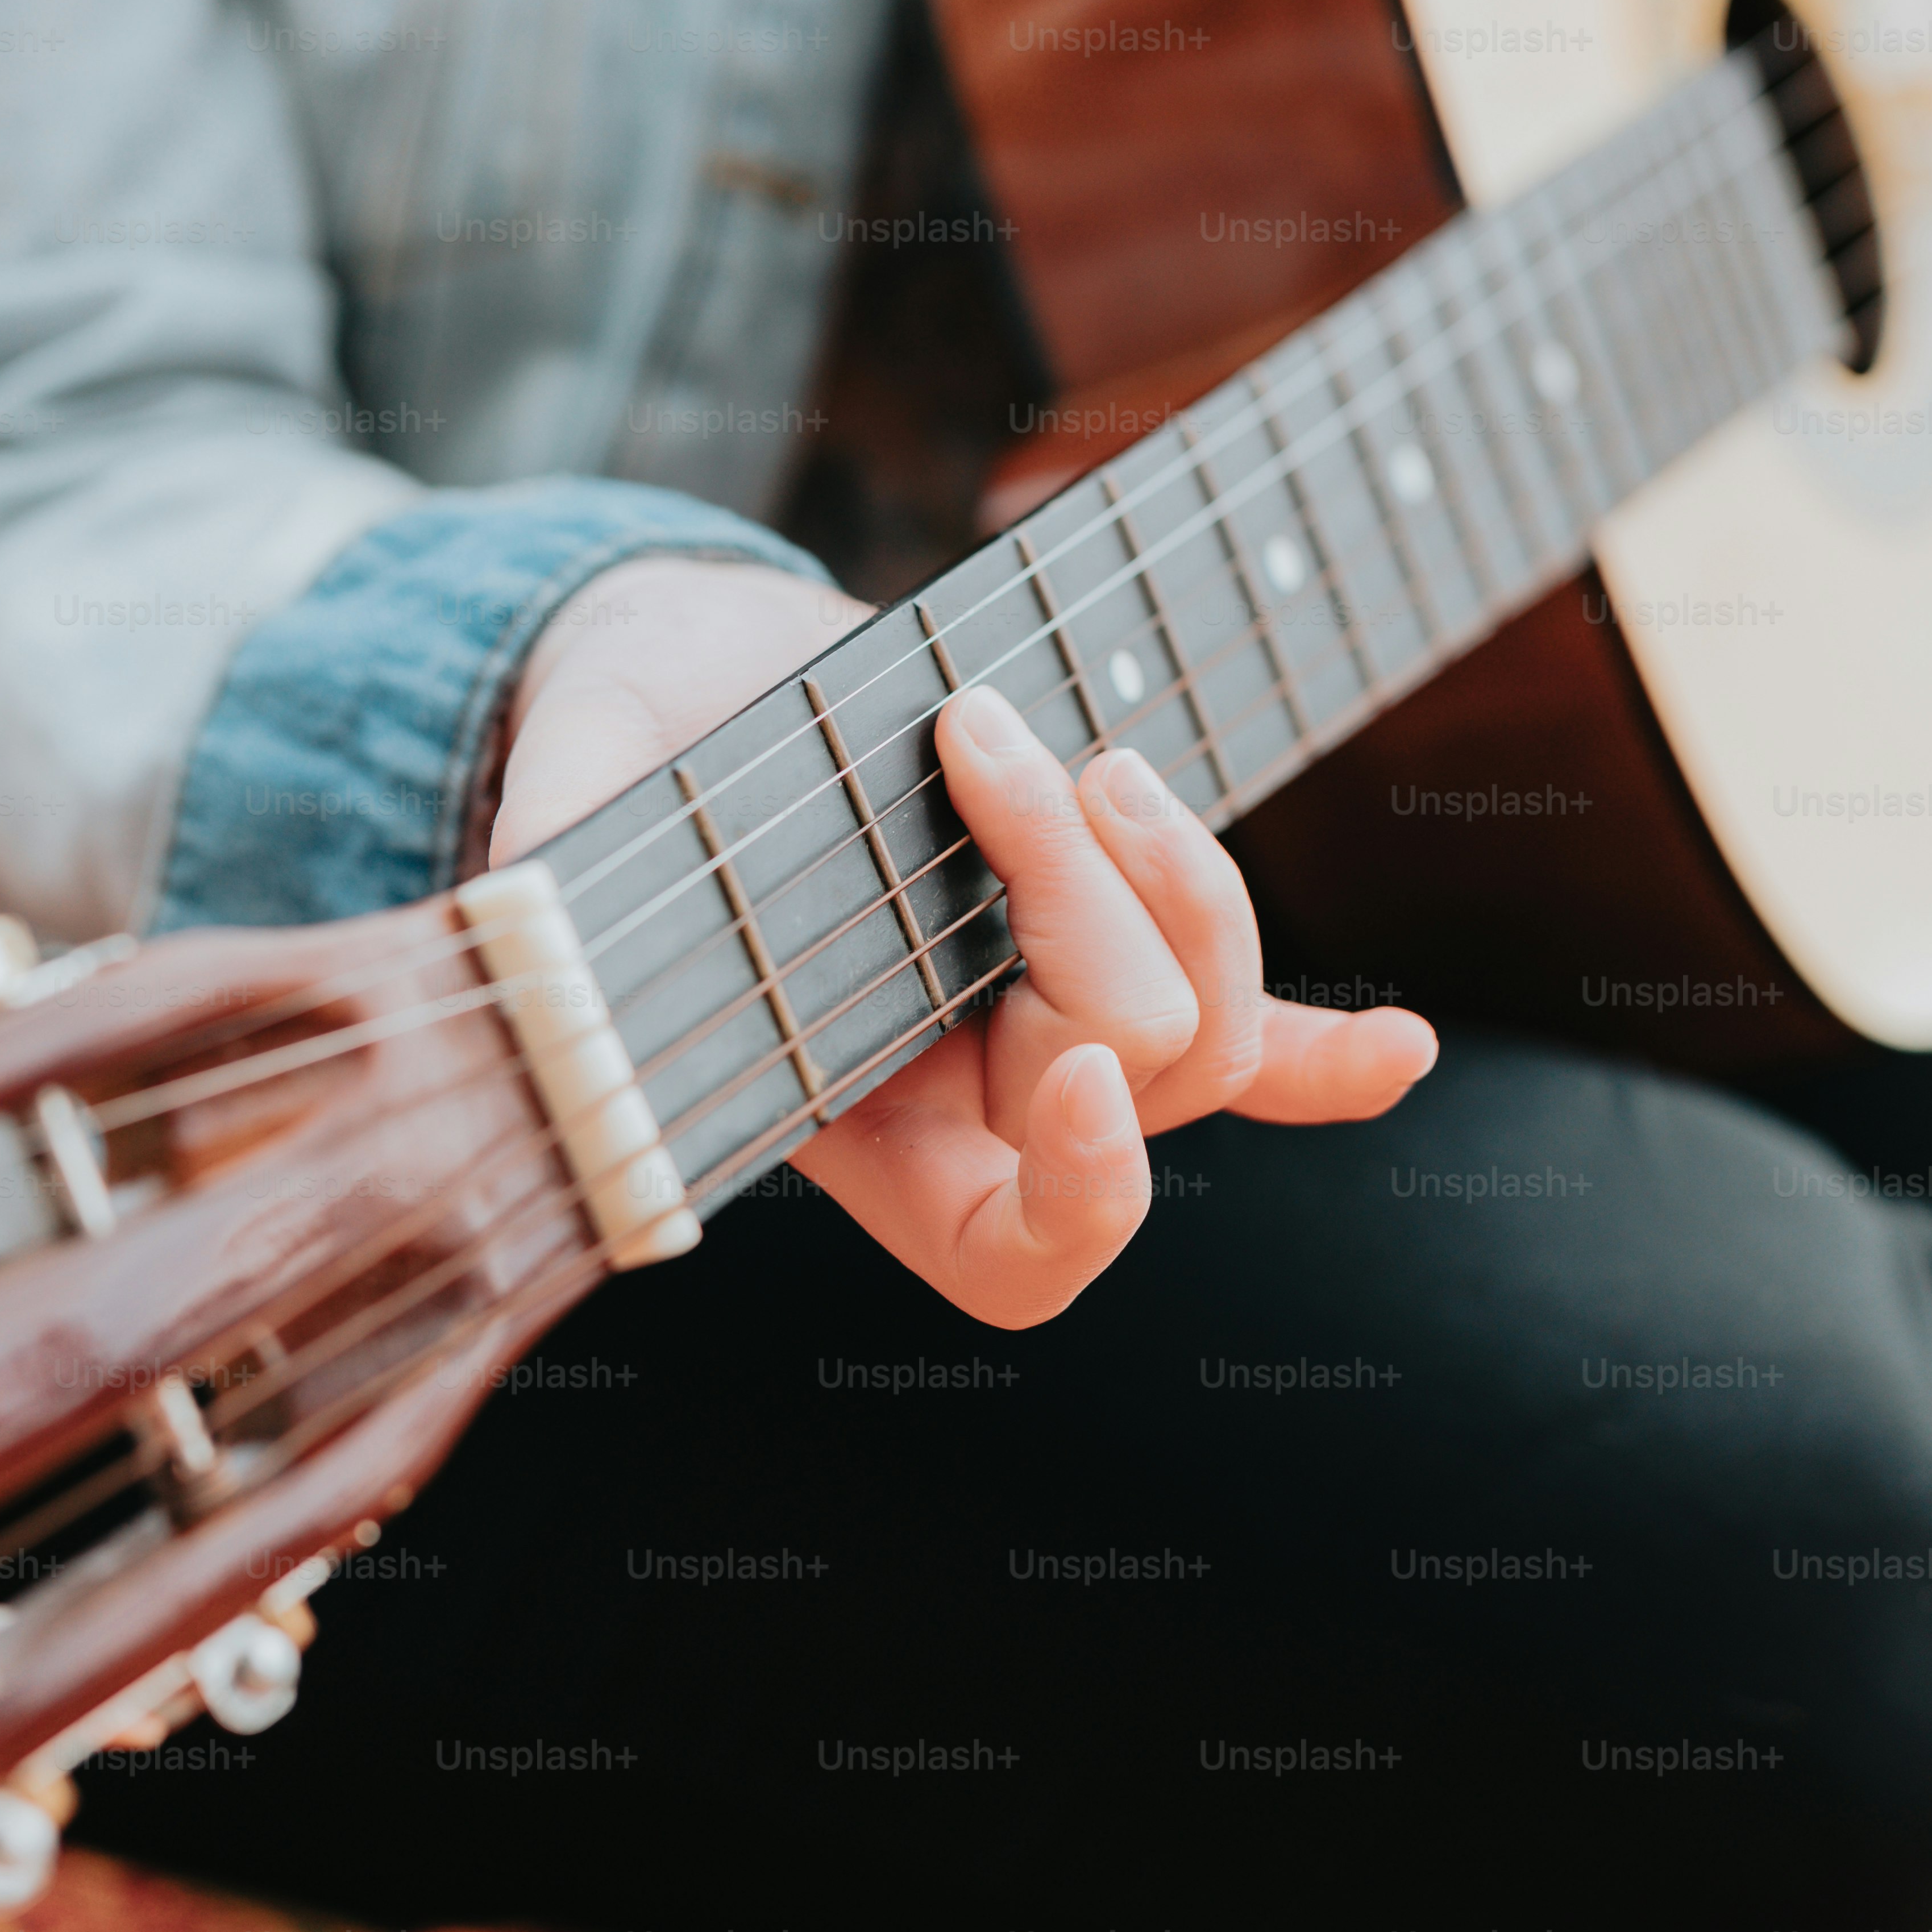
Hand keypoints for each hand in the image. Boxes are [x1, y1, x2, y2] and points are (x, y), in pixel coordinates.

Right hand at [492, 558, 1436, 1327]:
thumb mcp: (587, 768)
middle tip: (976, 739)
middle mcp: (979, 1104)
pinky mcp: (1117, 943)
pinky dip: (1339, 1058)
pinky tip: (1409, 1053)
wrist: (696, 677)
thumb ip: (565, 841)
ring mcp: (1058, 1029)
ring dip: (1182, 878)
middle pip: (1137, 1073)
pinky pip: (1263, 1037)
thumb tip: (522, 888)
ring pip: (1214, 1025)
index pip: (1019, 1254)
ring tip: (1083, 750)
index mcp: (857, 1130)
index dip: (1082, 1194)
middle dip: (1084, 905)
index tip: (1069, 1069)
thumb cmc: (633, 739)